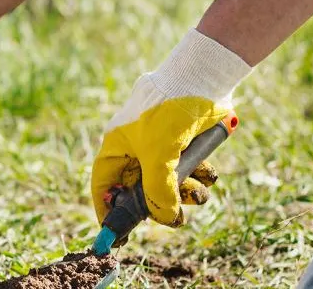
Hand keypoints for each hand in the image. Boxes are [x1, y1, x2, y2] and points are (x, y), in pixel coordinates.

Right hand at [92, 75, 225, 228]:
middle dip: (159, 203)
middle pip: (140, 189)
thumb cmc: (168, 112)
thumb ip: (158, 192)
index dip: (108, 210)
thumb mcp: (159, 157)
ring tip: (199, 189)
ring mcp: (161, 145)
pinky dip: (200, 176)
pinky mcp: (185, 143)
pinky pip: (189, 170)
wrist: (202, 78)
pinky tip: (209, 172)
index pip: (104, 184)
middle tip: (175, 215)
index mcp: (117, 146)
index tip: (117, 234)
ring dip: (186, 192)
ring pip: (168, 182)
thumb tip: (166, 218)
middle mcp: (136, 147)